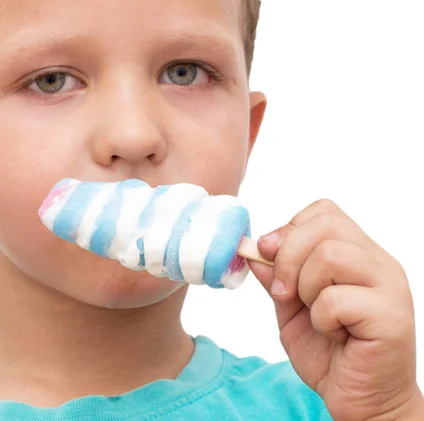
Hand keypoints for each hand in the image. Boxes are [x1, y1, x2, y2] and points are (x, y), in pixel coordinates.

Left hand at [248, 199, 423, 420]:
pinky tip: (333, 333)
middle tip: (284, 293)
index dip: (289, 230)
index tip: (269, 257)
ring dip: (306, 288)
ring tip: (314, 314)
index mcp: (356, 254)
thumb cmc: (329, 352)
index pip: (323, 212)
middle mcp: (377, 263)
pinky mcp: (391, 316)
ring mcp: (389, 287)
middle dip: (288, 257)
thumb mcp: (290, 308)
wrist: (360, 400)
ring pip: (330, 255)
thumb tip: (253, 248)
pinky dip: (321, 318)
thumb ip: (276, 276)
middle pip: (325, 225)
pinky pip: (337, 298)